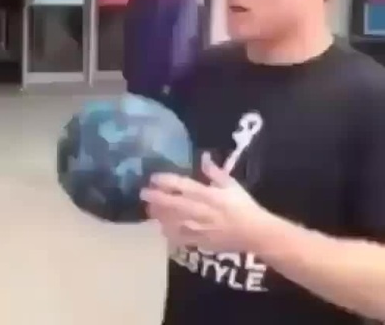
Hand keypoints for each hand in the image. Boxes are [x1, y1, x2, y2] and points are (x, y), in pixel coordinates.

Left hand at [140, 153, 270, 252]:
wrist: (256, 233)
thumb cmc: (243, 206)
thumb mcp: (231, 184)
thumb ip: (215, 171)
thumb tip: (204, 156)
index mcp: (209, 195)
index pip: (184, 186)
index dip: (167, 181)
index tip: (153, 177)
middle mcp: (202, 211)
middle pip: (174, 204)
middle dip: (156, 198)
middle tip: (143, 193)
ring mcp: (200, 228)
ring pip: (173, 222)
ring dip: (159, 215)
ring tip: (149, 209)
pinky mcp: (201, 242)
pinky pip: (180, 239)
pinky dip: (169, 233)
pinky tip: (161, 228)